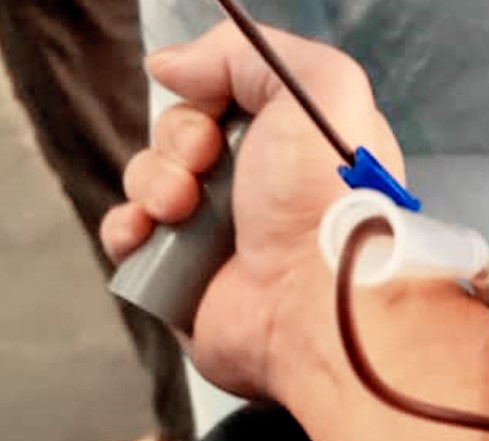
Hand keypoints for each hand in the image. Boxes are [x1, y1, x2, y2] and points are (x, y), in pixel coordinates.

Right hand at [100, 22, 404, 399]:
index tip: (216, 110)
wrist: (312, 306)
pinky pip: (131, 243)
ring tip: (180, 210)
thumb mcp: (324, 89)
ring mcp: (223, 243)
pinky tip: (148, 233)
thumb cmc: (328, 204)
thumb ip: (251, 54)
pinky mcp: (186, 286)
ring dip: (153, 182)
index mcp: (302, 151)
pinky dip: (127, 231)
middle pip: (184, 137)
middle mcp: (264, 196)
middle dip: (179, 140)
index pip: (232, 101)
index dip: (211, 95)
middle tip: (202, 166)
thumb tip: (173, 66)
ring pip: (151, 184)